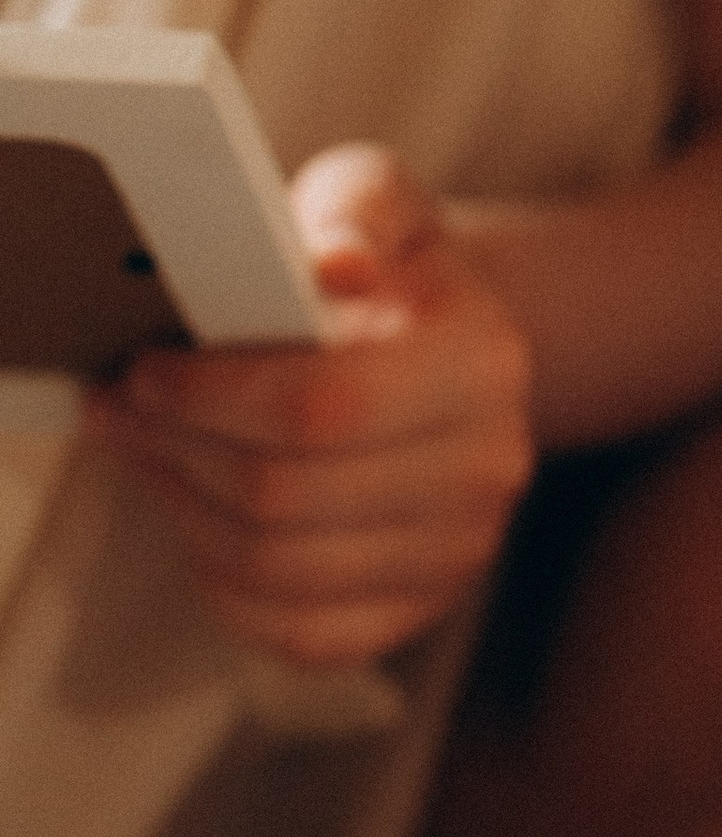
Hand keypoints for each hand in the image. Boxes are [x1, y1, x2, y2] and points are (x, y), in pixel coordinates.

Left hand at [86, 143, 534, 666]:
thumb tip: (333, 266)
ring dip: (182, 509)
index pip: (325, 404)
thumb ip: (355, 210)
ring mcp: (457, 553)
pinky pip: (291, 631)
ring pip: (273, 567)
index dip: (212, 397)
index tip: (147, 369)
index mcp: (484, 362)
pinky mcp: (415, 613)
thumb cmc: (393, 274)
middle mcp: (486, 468)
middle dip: (177, 450)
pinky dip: (222, 581)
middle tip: (121, 408)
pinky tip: (200, 515)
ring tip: (148, 452)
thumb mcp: (380, 206)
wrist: (450, 351)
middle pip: (283, 496)